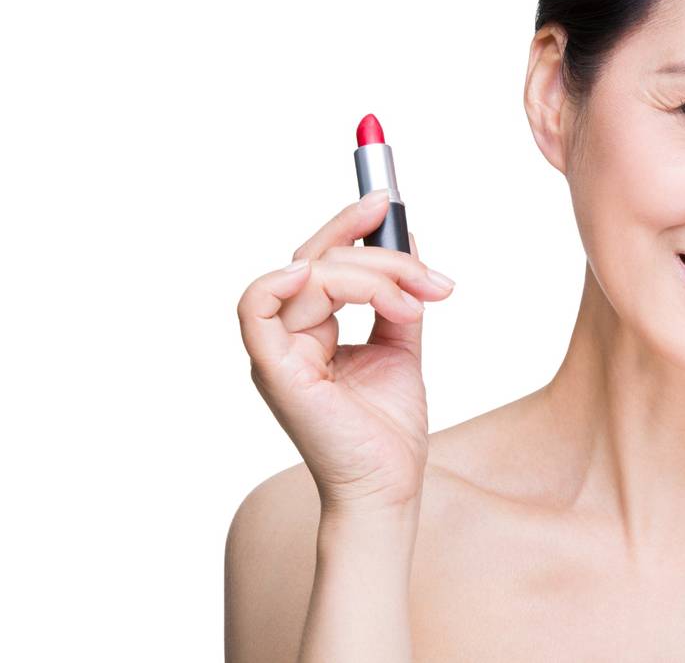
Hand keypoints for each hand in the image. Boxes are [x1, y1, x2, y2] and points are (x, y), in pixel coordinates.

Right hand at [236, 191, 454, 515]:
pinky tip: (324, 276)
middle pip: (317, 257)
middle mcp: (288, 334)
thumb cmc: (388, 428)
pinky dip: (284, 281)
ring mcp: (277, 350)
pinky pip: (256, 307)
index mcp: (311, 328)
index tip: (390, 199)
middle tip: (427, 268)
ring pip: (312, 273)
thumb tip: (409, 241)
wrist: (389, 485)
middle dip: (377, 247)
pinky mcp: (275, 369)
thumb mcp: (401, 343)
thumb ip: (397, 296)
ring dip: (374, 275)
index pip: (323, 259)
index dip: (352, 224)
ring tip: (418, 302)